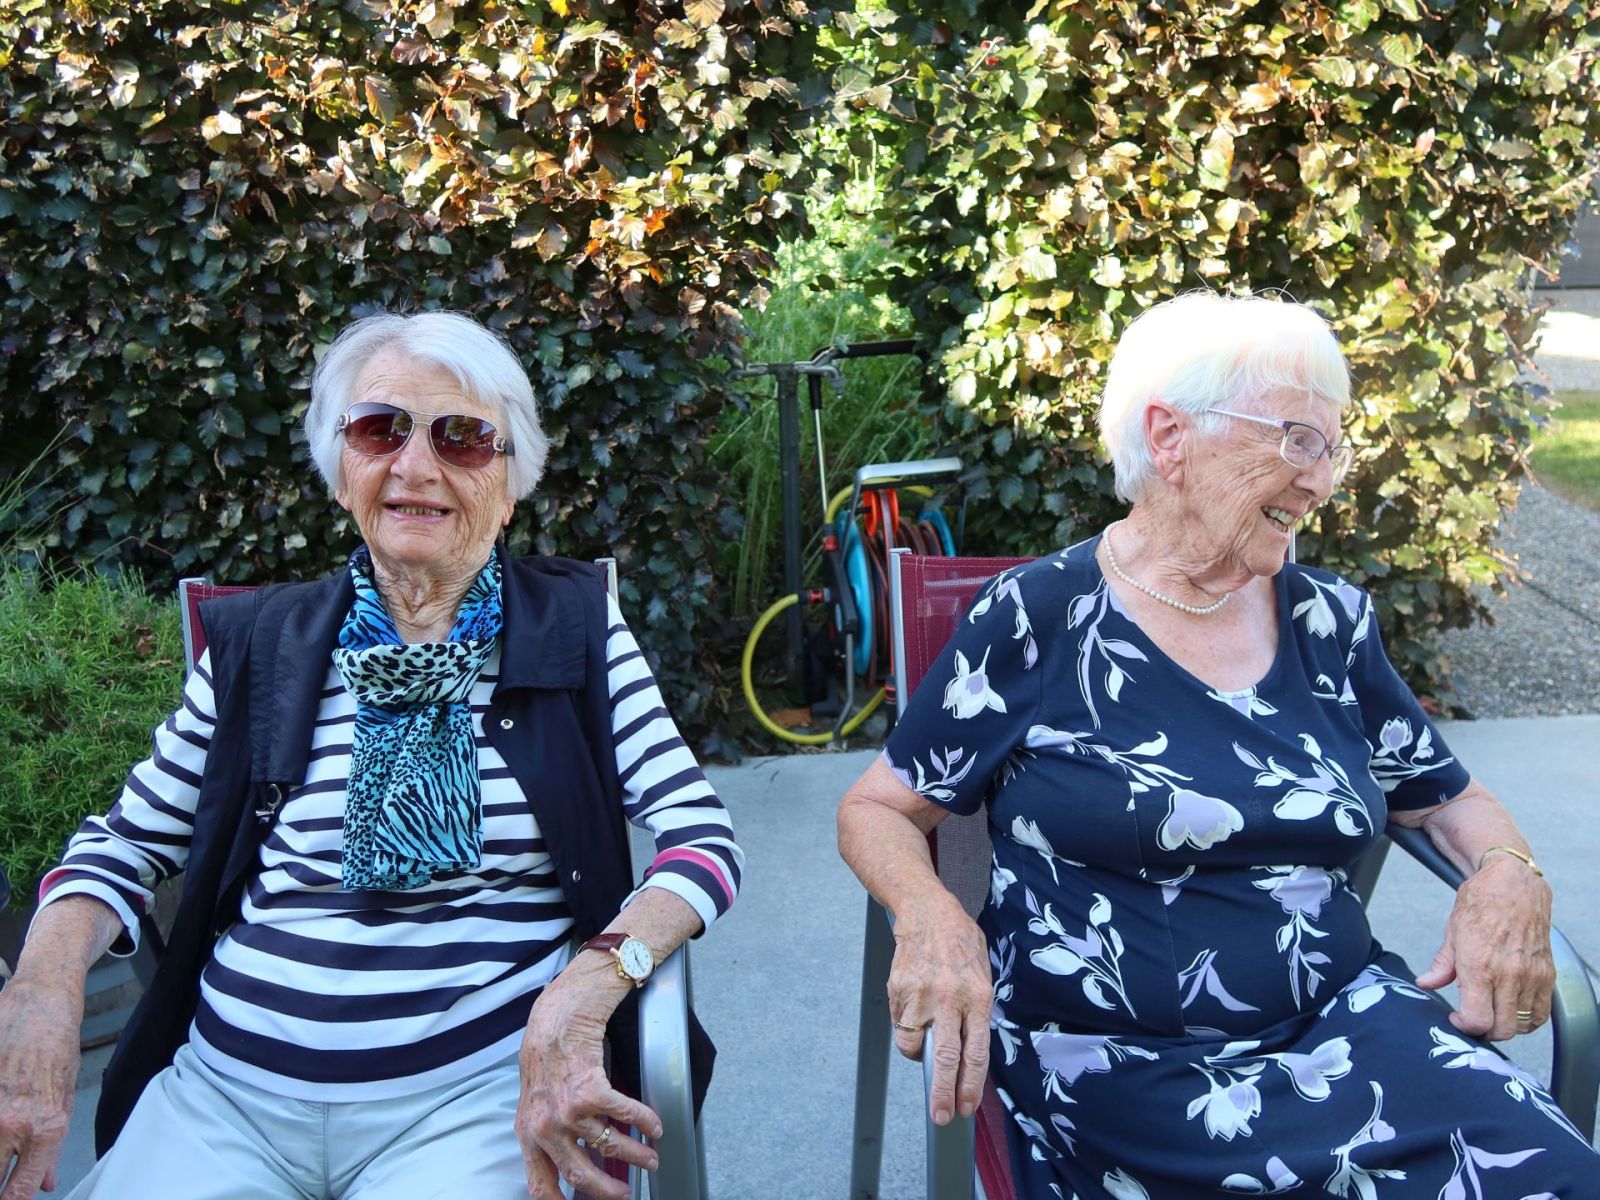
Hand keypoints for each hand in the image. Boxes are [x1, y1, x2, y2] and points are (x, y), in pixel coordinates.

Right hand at [0, 976, 83, 1199]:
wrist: (41, 1002)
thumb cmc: (58, 1045)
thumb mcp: (66, 1098)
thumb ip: (52, 1147)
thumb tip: (44, 1184)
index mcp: (45, 1127)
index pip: (19, 1190)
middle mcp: (12, 1122)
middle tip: (2, 1174)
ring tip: (3, 1143)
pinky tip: (0, 1114)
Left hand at [514, 965, 661, 1199]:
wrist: (556, 1015)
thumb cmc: (547, 1054)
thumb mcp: (536, 1099)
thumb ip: (547, 1129)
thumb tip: (573, 1156)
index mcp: (528, 1133)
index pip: (540, 1184)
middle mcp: (545, 1126)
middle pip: (580, 1175)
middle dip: (608, 1190)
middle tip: (625, 1194)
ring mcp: (567, 1110)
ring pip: (610, 1146)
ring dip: (637, 1155)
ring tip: (651, 1156)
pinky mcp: (590, 1089)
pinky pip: (626, 1115)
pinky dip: (646, 1122)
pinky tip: (655, 1125)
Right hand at [887, 895, 991, 1125]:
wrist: (927, 910)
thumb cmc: (960, 942)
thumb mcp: (983, 973)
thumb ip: (978, 1011)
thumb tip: (971, 1052)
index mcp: (978, 996)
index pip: (976, 1053)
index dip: (970, 1086)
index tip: (965, 1108)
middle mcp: (950, 998)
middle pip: (946, 1058)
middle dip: (943, 1094)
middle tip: (941, 1117)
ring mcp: (920, 995)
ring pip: (913, 1045)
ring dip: (918, 1053)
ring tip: (924, 1039)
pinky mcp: (897, 990)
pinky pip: (900, 1023)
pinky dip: (906, 1026)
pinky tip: (914, 1006)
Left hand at [1415, 856, 1554, 1040]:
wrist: (1514, 882)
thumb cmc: (1481, 902)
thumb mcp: (1452, 931)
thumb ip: (1441, 965)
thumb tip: (1426, 984)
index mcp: (1480, 965)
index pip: (1477, 1019)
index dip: (1464, 1026)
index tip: (1457, 1018)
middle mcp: (1509, 974)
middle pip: (1502, 1029)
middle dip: (1485, 1031)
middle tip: (1474, 1020)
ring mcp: (1532, 975)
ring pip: (1523, 1024)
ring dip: (1507, 1026)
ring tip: (1492, 1014)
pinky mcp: (1548, 973)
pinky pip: (1542, 1012)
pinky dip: (1530, 1019)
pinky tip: (1514, 1009)